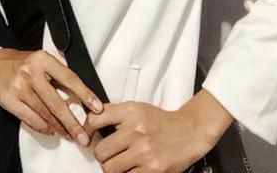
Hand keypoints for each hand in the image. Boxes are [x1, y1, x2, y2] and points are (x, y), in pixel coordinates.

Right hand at [0, 48, 103, 144]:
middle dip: (72, 122)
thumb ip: (58, 73)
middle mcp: (31, 72)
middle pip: (56, 102)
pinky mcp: (9, 100)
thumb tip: (82, 95)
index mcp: (43, 59)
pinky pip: (30, 118)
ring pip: (44, 113)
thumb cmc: (24, 63)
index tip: (97, 107)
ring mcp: (19, 87)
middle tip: (83, 136)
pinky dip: (42, 127)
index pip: (69, 78)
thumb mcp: (42, 60)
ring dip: (59, 127)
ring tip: (70, 135)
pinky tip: (51, 130)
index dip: (85, 94)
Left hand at [83, 98, 221, 172]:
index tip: (88, 136)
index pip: (96, 120)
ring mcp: (144, 152)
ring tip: (119, 163)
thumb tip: (89, 121)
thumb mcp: (137, 109)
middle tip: (109, 155)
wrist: (188, 132)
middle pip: (100, 151)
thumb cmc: (160, 121)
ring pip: (110, 169)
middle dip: (102, 155)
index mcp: (131, 112)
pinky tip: (131, 169)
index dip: (88, 129)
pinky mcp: (152, 171)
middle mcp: (136, 130)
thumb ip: (114, 113)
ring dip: (112, 168)